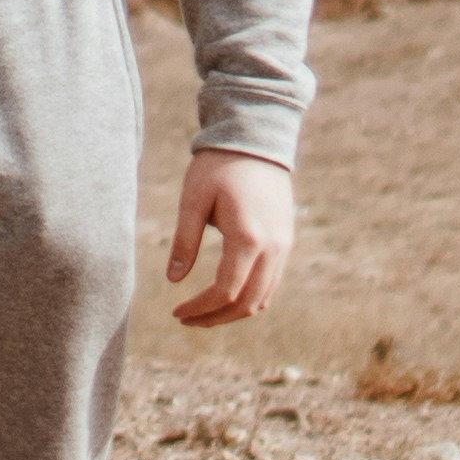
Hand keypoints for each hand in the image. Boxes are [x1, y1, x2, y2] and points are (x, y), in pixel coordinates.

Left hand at [165, 148, 291, 327]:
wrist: (256, 140)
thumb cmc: (218, 167)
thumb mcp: (193, 201)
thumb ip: (184, 242)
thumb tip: (173, 280)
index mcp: (248, 238)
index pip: (225, 291)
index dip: (200, 308)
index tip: (176, 312)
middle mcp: (272, 247)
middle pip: (248, 304)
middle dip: (215, 318)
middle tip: (186, 319)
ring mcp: (284, 246)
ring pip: (263, 298)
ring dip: (233, 312)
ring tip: (203, 313)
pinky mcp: (286, 241)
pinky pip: (271, 283)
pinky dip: (249, 297)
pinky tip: (224, 295)